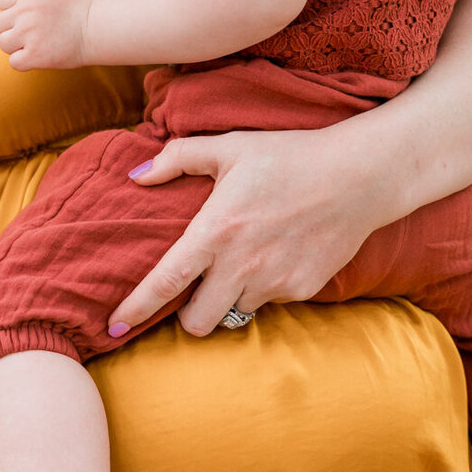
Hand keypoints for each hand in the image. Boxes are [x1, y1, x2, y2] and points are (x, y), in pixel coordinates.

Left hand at [0, 0, 92, 70]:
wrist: (96, 28)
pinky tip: (41, 53)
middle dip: (15, 27)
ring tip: (39, 40)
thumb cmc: (72, 7)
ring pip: (4, 43)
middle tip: (38, 28)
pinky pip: (14, 62)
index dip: (12, 7)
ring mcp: (29, 33)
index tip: (30, 12)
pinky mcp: (34, 55)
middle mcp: (26, 10)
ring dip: (18, 45)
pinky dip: (25, 61)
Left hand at [109, 126, 390, 334]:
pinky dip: (264, 288)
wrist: (358, 175)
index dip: (137, 306)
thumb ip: (177, 158)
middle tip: (194, 291)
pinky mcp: (303, 290)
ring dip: (229, 298)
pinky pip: (270, 302)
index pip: (166, 281)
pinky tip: (276, 255)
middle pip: (197, 323)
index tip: (113, 324)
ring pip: (234, 314)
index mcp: (216, 231)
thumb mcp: (229, 146)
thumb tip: (136, 174)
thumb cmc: (288, 156)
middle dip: (188, 315)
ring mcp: (275, 282)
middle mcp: (242, 264)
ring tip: (243, 262)